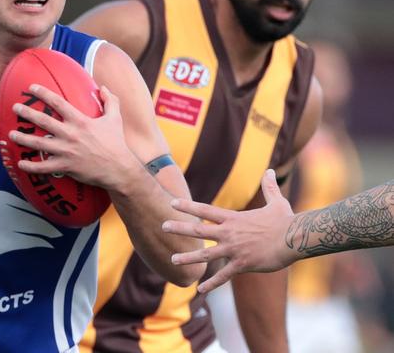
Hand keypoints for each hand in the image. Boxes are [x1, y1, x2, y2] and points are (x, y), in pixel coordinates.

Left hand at [8, 84, 139, 190]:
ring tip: (11, 133)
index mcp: (80, 121)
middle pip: (43, 121)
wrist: (118, 169)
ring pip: (39, 144)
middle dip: (27, 113)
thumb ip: (110, 101)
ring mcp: (66, 151)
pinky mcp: (65, 167)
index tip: (31, 88)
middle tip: (15, 107)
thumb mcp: (115, 118)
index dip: (43, 93)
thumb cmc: (116, 143)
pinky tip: (20, 164)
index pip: (58, 103)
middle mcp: (70, 134)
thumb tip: (103, 87)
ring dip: (23, 139)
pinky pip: (44, 167)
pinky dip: (31, 166)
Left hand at [162, 169, 295, 292]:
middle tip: (163, 226)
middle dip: (180, 228)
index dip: (188, 206)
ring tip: (172, 260)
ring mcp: (234, 249)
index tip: (172, 203)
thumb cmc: (286, 220)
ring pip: (206, 255)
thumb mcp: (276, 201)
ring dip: (189, 258)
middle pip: (199, 230)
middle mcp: (229, 233)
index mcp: (233, 218)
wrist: (295, 238)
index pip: (205, 210)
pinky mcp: (242, 264)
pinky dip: (212, 283)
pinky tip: (200, 289)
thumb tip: (271, 170)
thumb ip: (269, 187)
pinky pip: (223, 275)